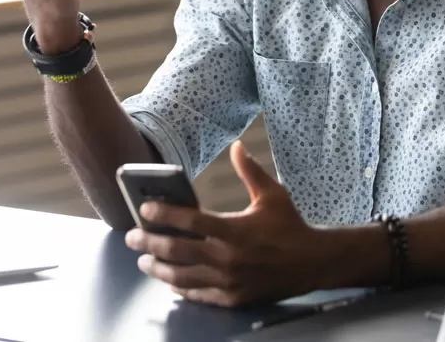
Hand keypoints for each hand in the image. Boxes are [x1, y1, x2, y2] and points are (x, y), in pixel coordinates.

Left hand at [124, 142, 331, 306]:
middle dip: (149, 244)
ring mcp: (229, 281)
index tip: (144, 210)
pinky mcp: (233, 298)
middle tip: (132, 238)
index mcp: (235, 230)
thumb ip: (250, 171)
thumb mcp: (273, 195)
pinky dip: (180, 288)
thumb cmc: (291, 226)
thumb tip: (237, 146)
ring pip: (182, 277)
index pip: (190, 221)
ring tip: (144, 262)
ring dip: (158, 269)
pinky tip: (170, 281)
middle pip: (178, 251)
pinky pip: (198, 295)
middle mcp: (228, 257)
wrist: (313, 263)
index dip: (164, 215)